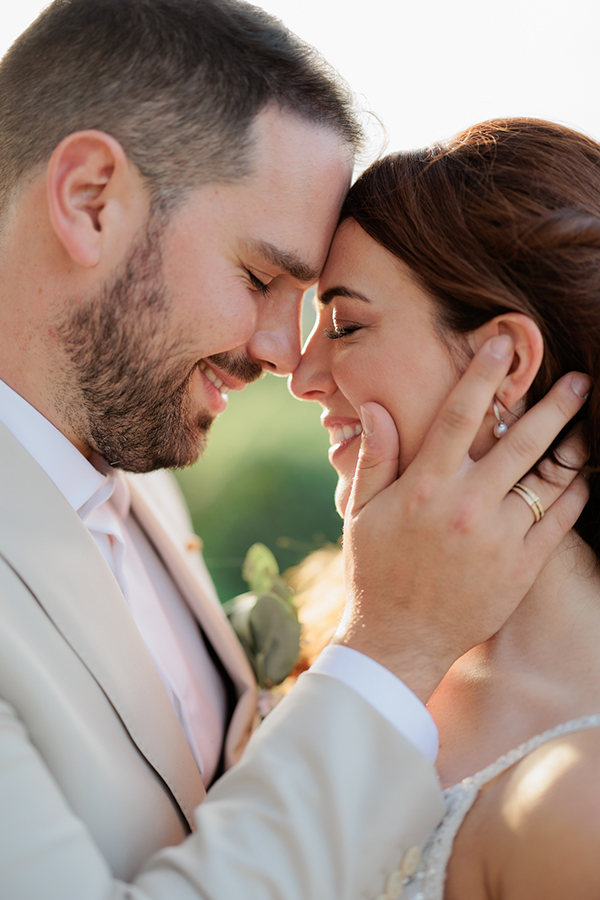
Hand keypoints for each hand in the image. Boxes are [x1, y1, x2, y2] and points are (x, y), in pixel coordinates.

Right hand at [335, 335, 589, 702]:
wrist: (399, 639)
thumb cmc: (375, 572)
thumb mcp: (362, 512)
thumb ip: (375, 457)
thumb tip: (378, 406)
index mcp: (424, 487)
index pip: (460, 417)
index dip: (483, 376)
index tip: (502, 345)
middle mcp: (466, 506)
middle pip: (519, 442)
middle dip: (553, 404)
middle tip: (578, 378)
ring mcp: (498, 537)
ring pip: (546, 479)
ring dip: (570, 445)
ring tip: (588, 421)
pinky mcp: (521, 567)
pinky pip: (558, 521)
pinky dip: (575, 493)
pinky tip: (582, 473)